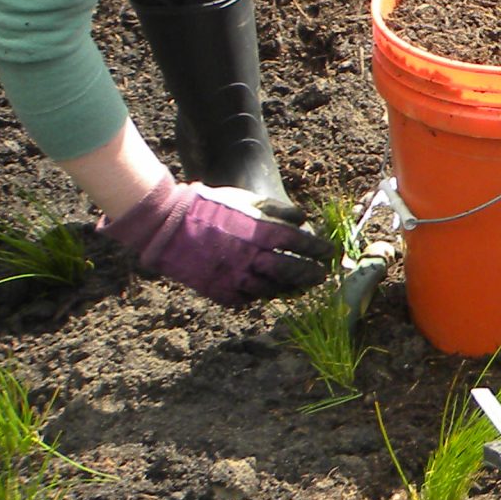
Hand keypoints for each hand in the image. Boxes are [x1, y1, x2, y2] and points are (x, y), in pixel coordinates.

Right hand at [98, 176, 333, 306]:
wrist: (170, 225)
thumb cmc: (213, 207)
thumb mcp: (249, 200)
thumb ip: (278, 211)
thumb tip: (303, 219)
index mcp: (263, 232)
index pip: (302, 244)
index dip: (319, 250)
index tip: (331, 253)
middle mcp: (253, 257)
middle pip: (292, 272)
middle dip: (311, 275)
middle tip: (322, 277)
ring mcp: (235, 277)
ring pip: (271, 290)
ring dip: (287, 289)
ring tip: (297, 287)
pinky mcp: (219, 291)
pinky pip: (245, 299)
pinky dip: (256, 296)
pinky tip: (263, 291)